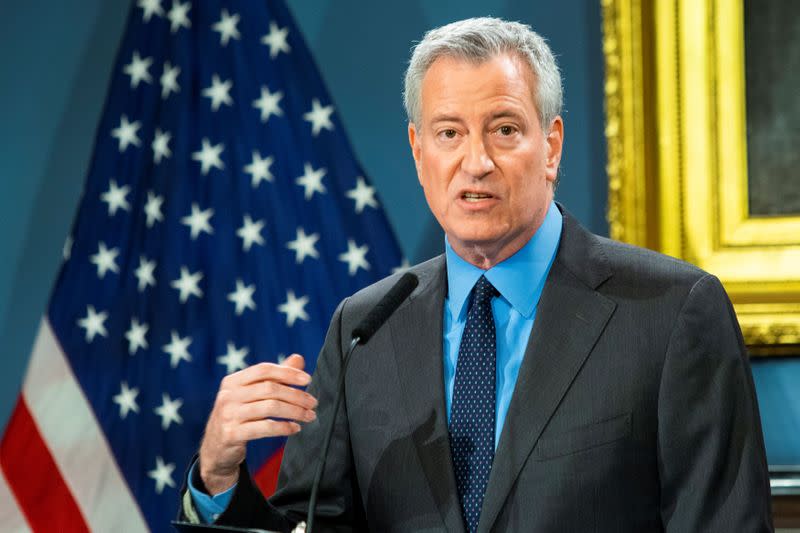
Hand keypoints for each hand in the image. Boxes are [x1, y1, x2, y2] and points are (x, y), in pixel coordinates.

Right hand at [198, 354, 317, 493]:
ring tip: (309, 416)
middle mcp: (228, 395)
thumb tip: (298, 358)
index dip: (287, 372)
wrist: (215, 449)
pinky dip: (284, 427)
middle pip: (270, 388)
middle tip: (313, 402)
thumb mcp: (251, 395)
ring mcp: (229, 414)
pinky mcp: (232, 434)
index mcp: (233, 381)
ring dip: (295, 411)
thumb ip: (274, 377)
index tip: (308, 379)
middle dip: (296, 395)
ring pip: (270, 407)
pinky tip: (295, 428)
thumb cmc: (239, 416)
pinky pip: (265, 428)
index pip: (264, 370)